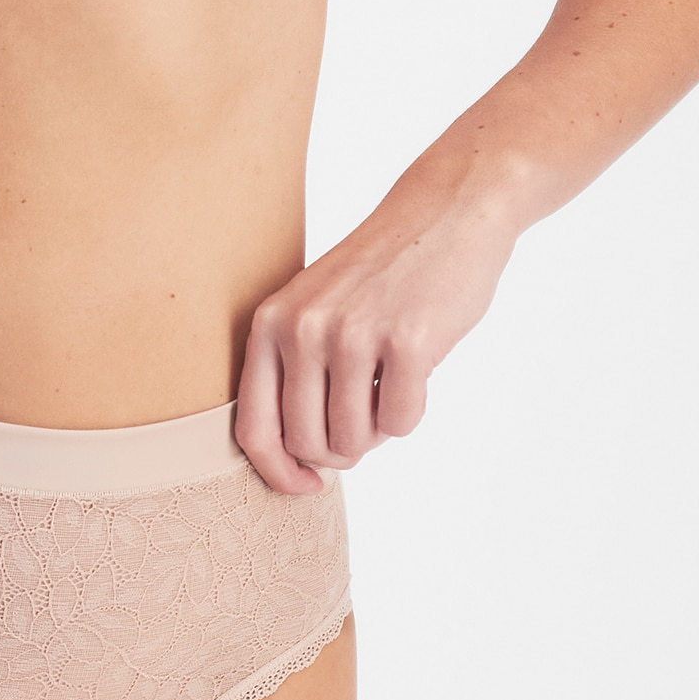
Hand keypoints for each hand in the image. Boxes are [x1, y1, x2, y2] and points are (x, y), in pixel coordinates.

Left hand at [235, 178, 516, 493]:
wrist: (445, 213)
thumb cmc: (380, 273)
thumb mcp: (313, 307)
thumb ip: (293, 371)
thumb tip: (296, 463)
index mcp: (270, 323)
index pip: (253, 428)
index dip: (278, 472)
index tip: (306, 486)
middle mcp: (302, 329)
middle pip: (307, 444)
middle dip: (340, 451)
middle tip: (366, 420)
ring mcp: (352, 334)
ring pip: (353, 441)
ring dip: (378, 431)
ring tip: (388, 385)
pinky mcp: (406, 341)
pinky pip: (401, 422)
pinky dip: (412, 411)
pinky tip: (416, 371)